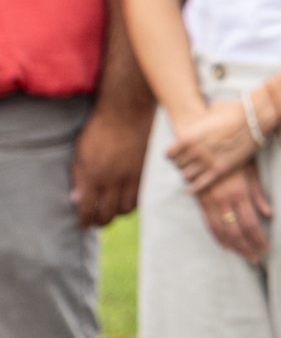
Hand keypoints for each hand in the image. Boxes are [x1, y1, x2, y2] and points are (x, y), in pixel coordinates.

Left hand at [71, 102, 151, 228]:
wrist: (127, 113)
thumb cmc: (100, 130)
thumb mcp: (81, 153)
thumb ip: (79, 178)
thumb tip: (77, 200)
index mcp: (94, 176)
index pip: (88, 210)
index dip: (85, 221)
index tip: (84, 225)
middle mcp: (114, 180)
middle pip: (109, 214)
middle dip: (101, 221)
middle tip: (97, 221)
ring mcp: (133, 177)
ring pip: (127, 208)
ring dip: (119, 212)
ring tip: (113, 210)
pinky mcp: (147, 172)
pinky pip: (141, 196)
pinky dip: (134, 202)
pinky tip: (128, 198)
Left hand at [166, 99, 257, 193]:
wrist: (254, 118)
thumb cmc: (233, 111)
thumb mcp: (209, 112)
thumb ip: (201, 122)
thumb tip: (201, 121)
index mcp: (188, 136)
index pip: (169, 154)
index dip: (173, 155)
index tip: (178, 155)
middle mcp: (194, 150)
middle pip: (178, 165)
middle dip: (182, 164)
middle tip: (188, 164)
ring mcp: (207, 161)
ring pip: (187, 175)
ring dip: (189, 174)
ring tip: (193, 172)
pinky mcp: (220, 169)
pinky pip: (201, 183)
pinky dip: (194, 188)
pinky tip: (190, 189)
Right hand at [197, 162, 272, 261]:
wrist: (205, 147)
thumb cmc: (234, 157)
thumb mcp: (251, 172)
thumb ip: (258, 194)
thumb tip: (269, 214)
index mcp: (239, 193)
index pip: (251, 223)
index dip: (258, 238)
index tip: (266, 249)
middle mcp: (224, 200)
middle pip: (236, 231)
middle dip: (247, 248)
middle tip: (256, 260)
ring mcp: (210, 202)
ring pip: (222, 231)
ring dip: (234, 246)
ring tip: (244, 256)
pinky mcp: (200, 201)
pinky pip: (209, 224)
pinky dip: (218, 237)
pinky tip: (225, 245)